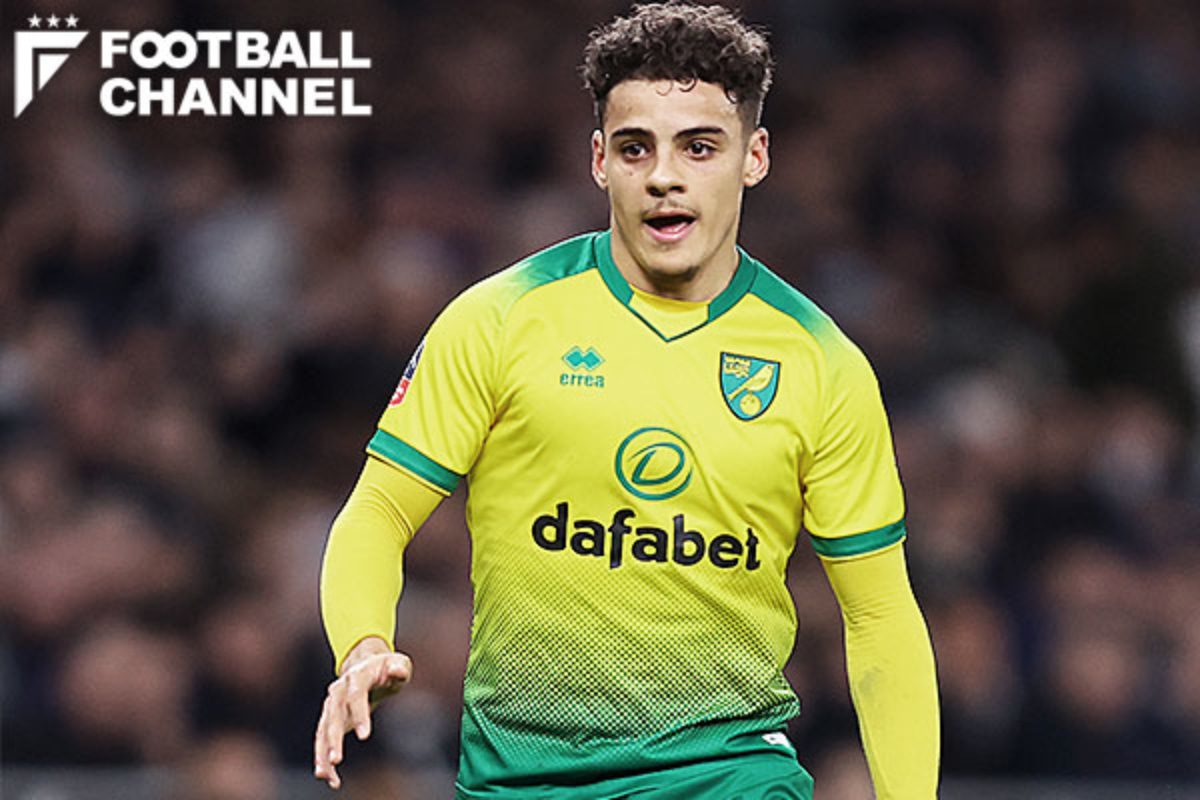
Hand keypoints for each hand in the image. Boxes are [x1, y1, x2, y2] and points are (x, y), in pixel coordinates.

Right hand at [313, 637, 411, 789]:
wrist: (367, 665)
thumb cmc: (387, 667)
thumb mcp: (398, 663)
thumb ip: (398, 668)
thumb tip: (397, 671)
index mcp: (357, 675)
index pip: (356, 695)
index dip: (359, 714)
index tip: (364, 736)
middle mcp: (339, 690)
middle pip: (334, 715)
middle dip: (334, 738)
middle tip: (336, 759)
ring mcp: (332, 705)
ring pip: (323, 730)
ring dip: (322, 752)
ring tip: (324, 775)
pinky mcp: (330, 718)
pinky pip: (323, 739)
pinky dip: (323, 757)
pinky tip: (328, 777)